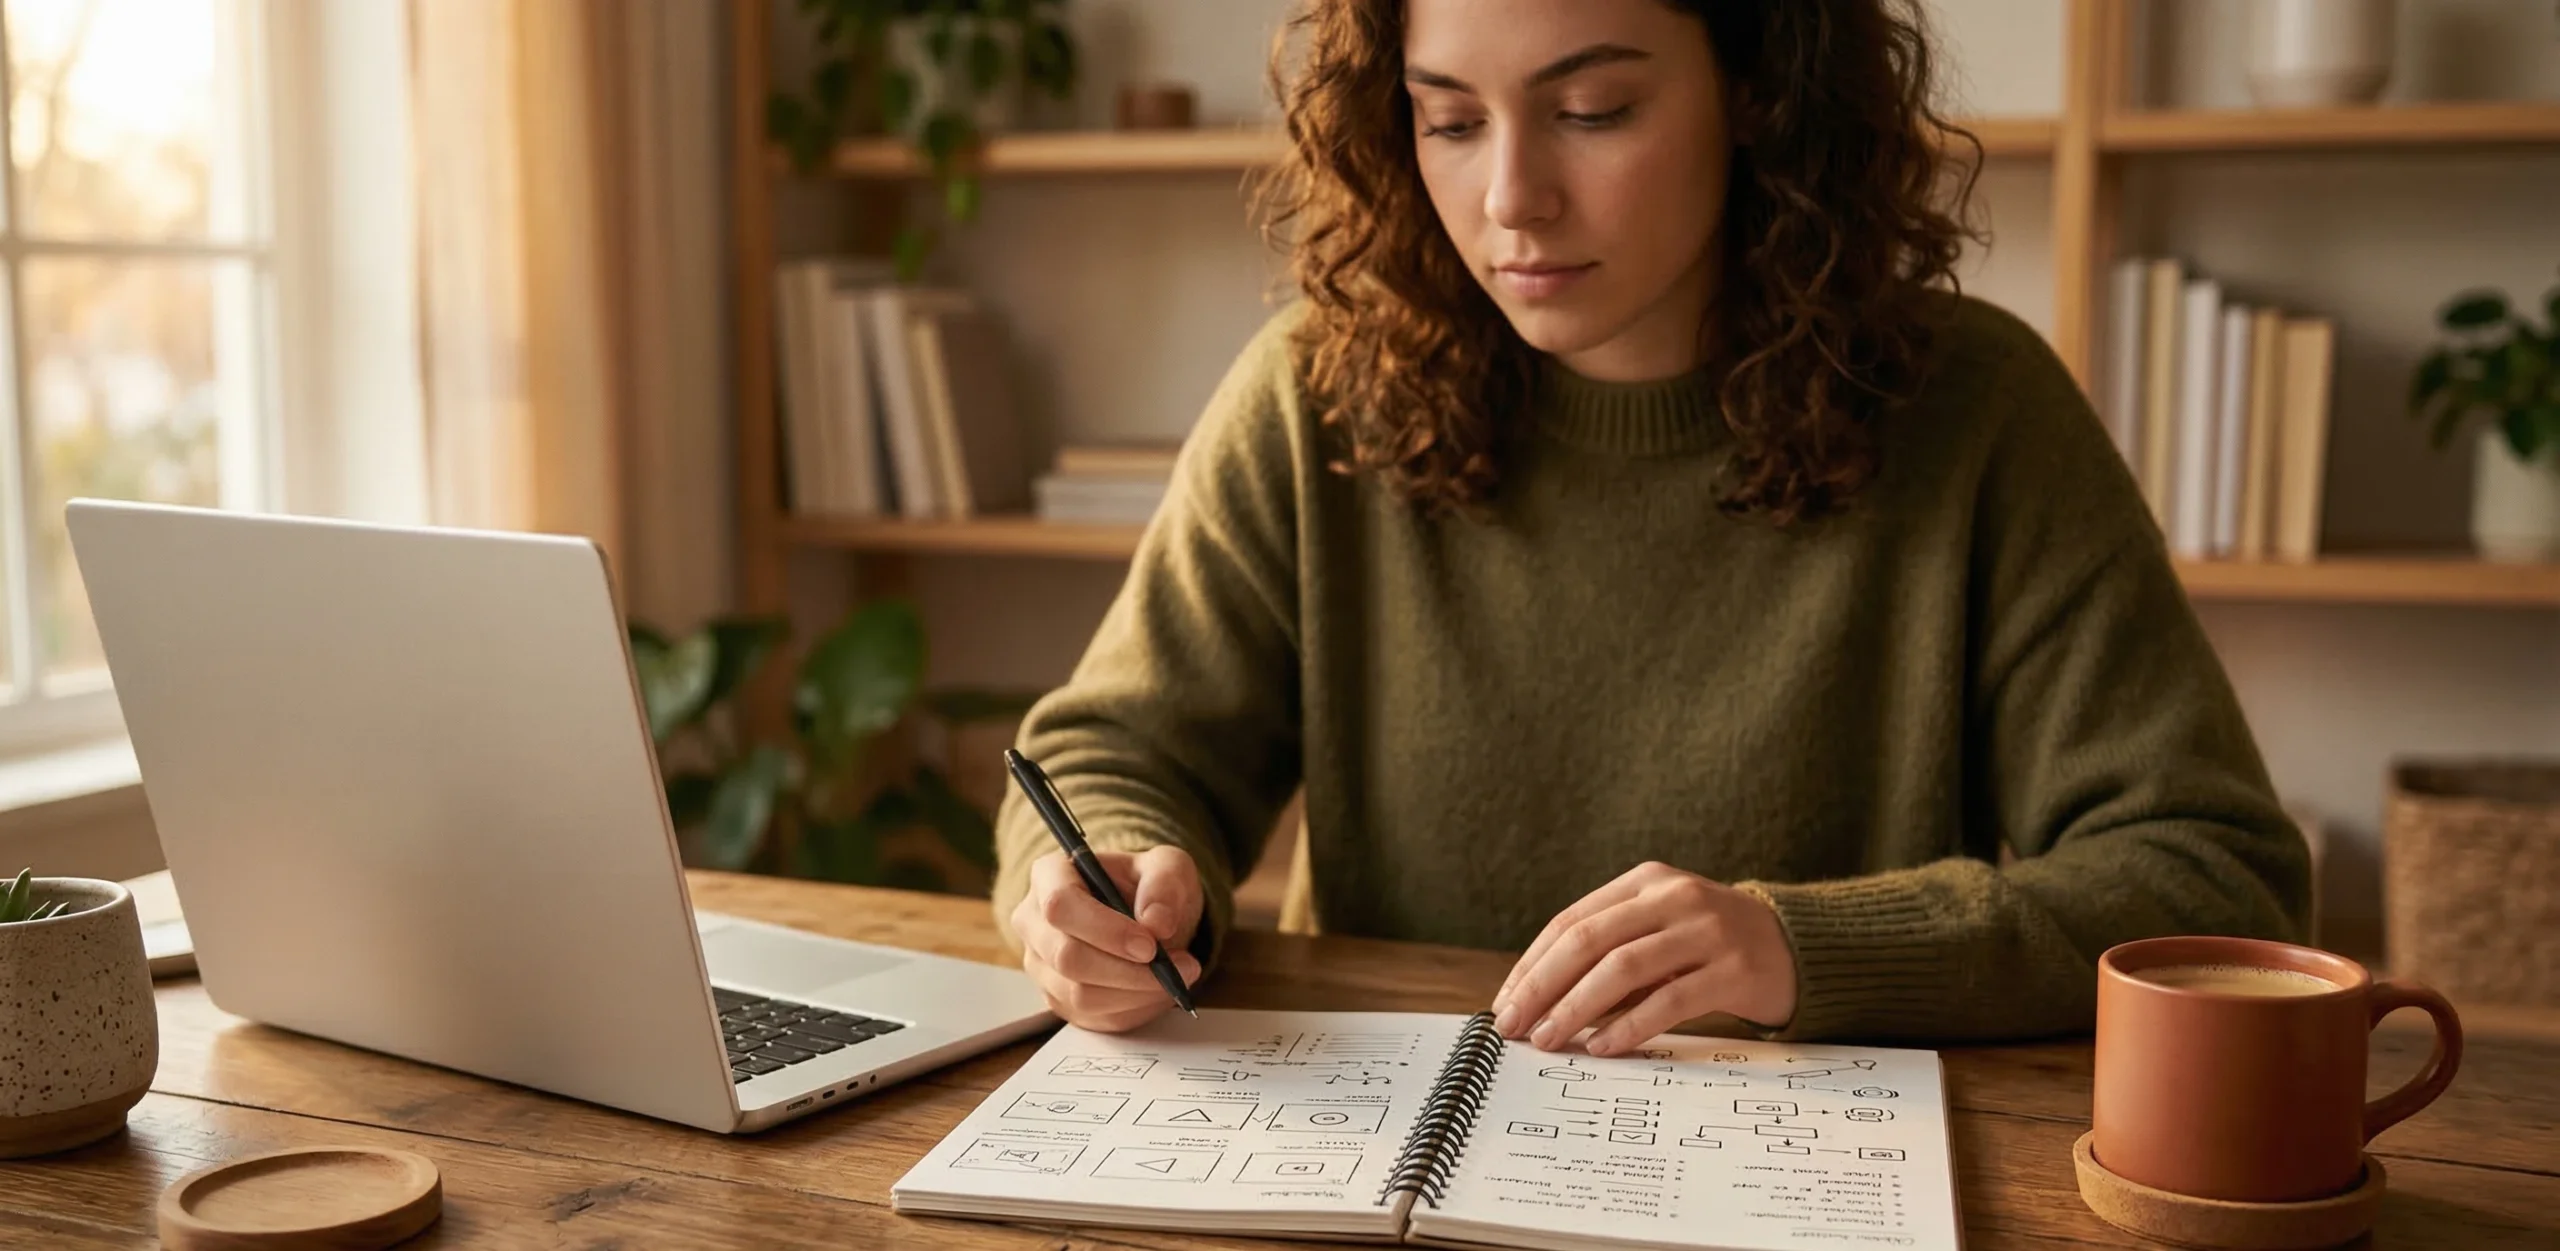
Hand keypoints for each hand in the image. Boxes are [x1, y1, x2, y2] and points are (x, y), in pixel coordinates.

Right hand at [1012, 844, 1204, 1031]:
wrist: (1148, 916)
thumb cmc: (1149, 886)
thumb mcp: (1168, 867)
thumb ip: (1164, 885)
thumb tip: (1156, 923)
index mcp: (1050, 876)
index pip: (1060, 905)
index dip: (1104, 929)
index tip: (1149, 945)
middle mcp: (1034, 921)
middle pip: (1067, 958)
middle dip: (1127, 970)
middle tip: (1176, 967)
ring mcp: (1041, 965)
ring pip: (1079, 995)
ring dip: (1136, 993)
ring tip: (1174, 977)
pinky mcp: (1057, 999)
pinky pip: (1093, 1017)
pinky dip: (1133, 1009)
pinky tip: (1156, 991)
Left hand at [1492, 862, 1797, 1056]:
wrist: (1799, 946)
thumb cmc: (1713, 944)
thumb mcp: (1661, 928)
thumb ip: (1611, 951)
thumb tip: (1540, 1001)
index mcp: (1646, 883)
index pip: (1572, 921)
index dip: (1533, 964)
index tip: (1505, 1002)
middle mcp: (1674, 897)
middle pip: (1589, 940)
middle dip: (1543, 986)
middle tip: (1514, 1025)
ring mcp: (1707, 930)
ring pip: (1623, 968)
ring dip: (1577, 1008)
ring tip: (1551, 1039)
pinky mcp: (1735, 968)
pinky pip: (1670, 999)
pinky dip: (1631, 1025)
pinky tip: (1604, 1046)